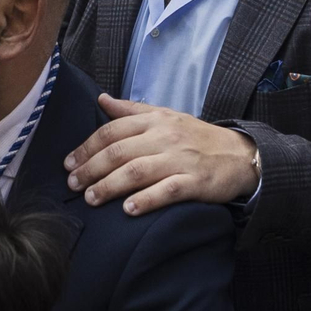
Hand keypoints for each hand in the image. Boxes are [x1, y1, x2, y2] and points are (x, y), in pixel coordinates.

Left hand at [64, 95, 259, 215]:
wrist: (241, 154)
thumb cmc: (197, 137)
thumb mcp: (166, 117)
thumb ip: (132, 110)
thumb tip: (101, 99)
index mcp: (155, 120)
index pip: (112, 130)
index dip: (87, 147)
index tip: (69, 163)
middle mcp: (165, 137)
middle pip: (119, 152)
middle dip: (91, 169)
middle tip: (73, 185)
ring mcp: (181, 160)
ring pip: (137, 171)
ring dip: (110, 186)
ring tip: (92, 199)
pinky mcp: (196, 182)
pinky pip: (167, 190)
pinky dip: (146, 200)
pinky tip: (128, 210)